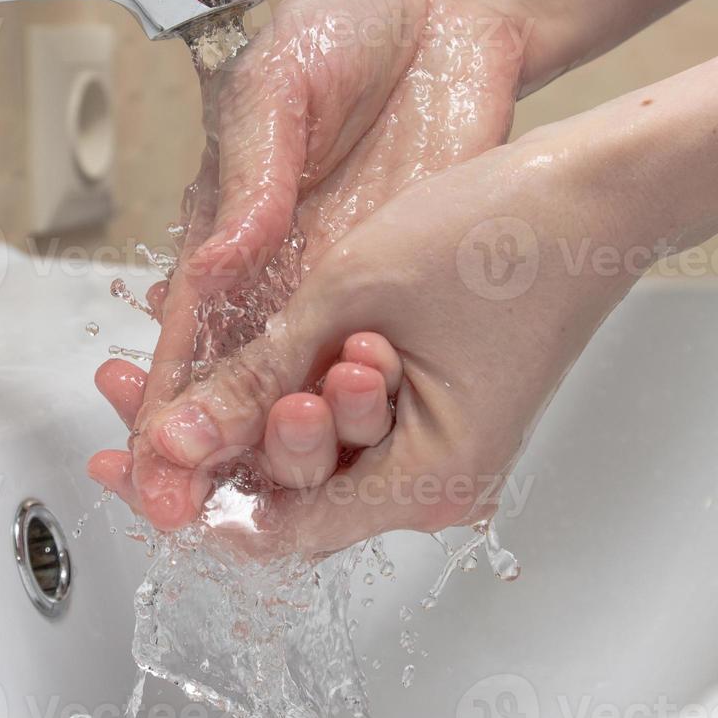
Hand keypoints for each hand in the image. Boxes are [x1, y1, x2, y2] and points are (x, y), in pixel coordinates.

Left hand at [91, 119, 660, 551]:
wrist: (593, 191)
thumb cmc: (499, 237)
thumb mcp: (347, 300)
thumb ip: (253, 379)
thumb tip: (171, 442)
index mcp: (425, 482)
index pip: (276, 526)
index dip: (192, 492)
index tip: (125, 455)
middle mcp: (434, 484)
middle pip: (291, 489)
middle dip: (225, 427)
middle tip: (152, 373)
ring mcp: (439, 450)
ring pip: (317, 450)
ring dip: (270, 394)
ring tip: (292, 321)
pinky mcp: (437, 412)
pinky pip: (349, 420)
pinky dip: (305, 379)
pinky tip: (291, 335)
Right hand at [117, 0, 547, 527]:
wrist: (454, 12)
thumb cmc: (348, 26)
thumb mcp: (278, 84)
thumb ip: (248, 173)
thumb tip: (216, 258)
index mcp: (229, 227)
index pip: (187, 335)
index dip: (162, 407)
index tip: (146, 472)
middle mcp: (281, 273)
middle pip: (237, 387)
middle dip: (210, 453)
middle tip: (193, 511)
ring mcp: (349, 286)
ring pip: (305, 393)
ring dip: (287, 445)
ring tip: (274, 492)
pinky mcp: (411, 286)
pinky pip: (379, 368)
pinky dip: (362, 418)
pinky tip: (350, 462)